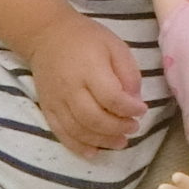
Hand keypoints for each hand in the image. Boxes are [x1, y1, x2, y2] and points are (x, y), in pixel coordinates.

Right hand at [20, 13, 146, 157]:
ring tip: (121, 142)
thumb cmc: (88, 38)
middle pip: (94, 118)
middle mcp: (70, 88)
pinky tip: (94, 152)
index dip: (130, 109)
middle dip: (118, 128)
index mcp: (90, 70)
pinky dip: (77, 146)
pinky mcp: (47, 108)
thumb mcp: (115, 46)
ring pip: (78, 130)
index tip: (142, 110)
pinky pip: (61, 133)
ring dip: (102, 141)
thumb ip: (128, 73)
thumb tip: (135, 100)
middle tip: (134, 128)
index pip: (111, 98)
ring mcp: (56, 101)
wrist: (46, 35)